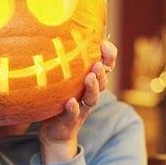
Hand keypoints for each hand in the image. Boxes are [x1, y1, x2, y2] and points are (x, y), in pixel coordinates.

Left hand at [37, 39, 115, 163]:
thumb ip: (68, 62)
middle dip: (102, 70)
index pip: (107, 65)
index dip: (109, 55)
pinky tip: (71, 102)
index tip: (105, 43)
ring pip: (93, 97)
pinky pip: (74, 113)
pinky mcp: (71, 120)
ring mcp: (82, 107)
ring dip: (92, 86)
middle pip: (103, 80)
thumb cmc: (61, 100)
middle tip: (98, 62)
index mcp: (91, 81)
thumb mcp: (67, 79)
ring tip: (90, 76)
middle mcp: (90, 93)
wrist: (56, 132)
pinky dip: (73, 108)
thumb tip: (58, 31)